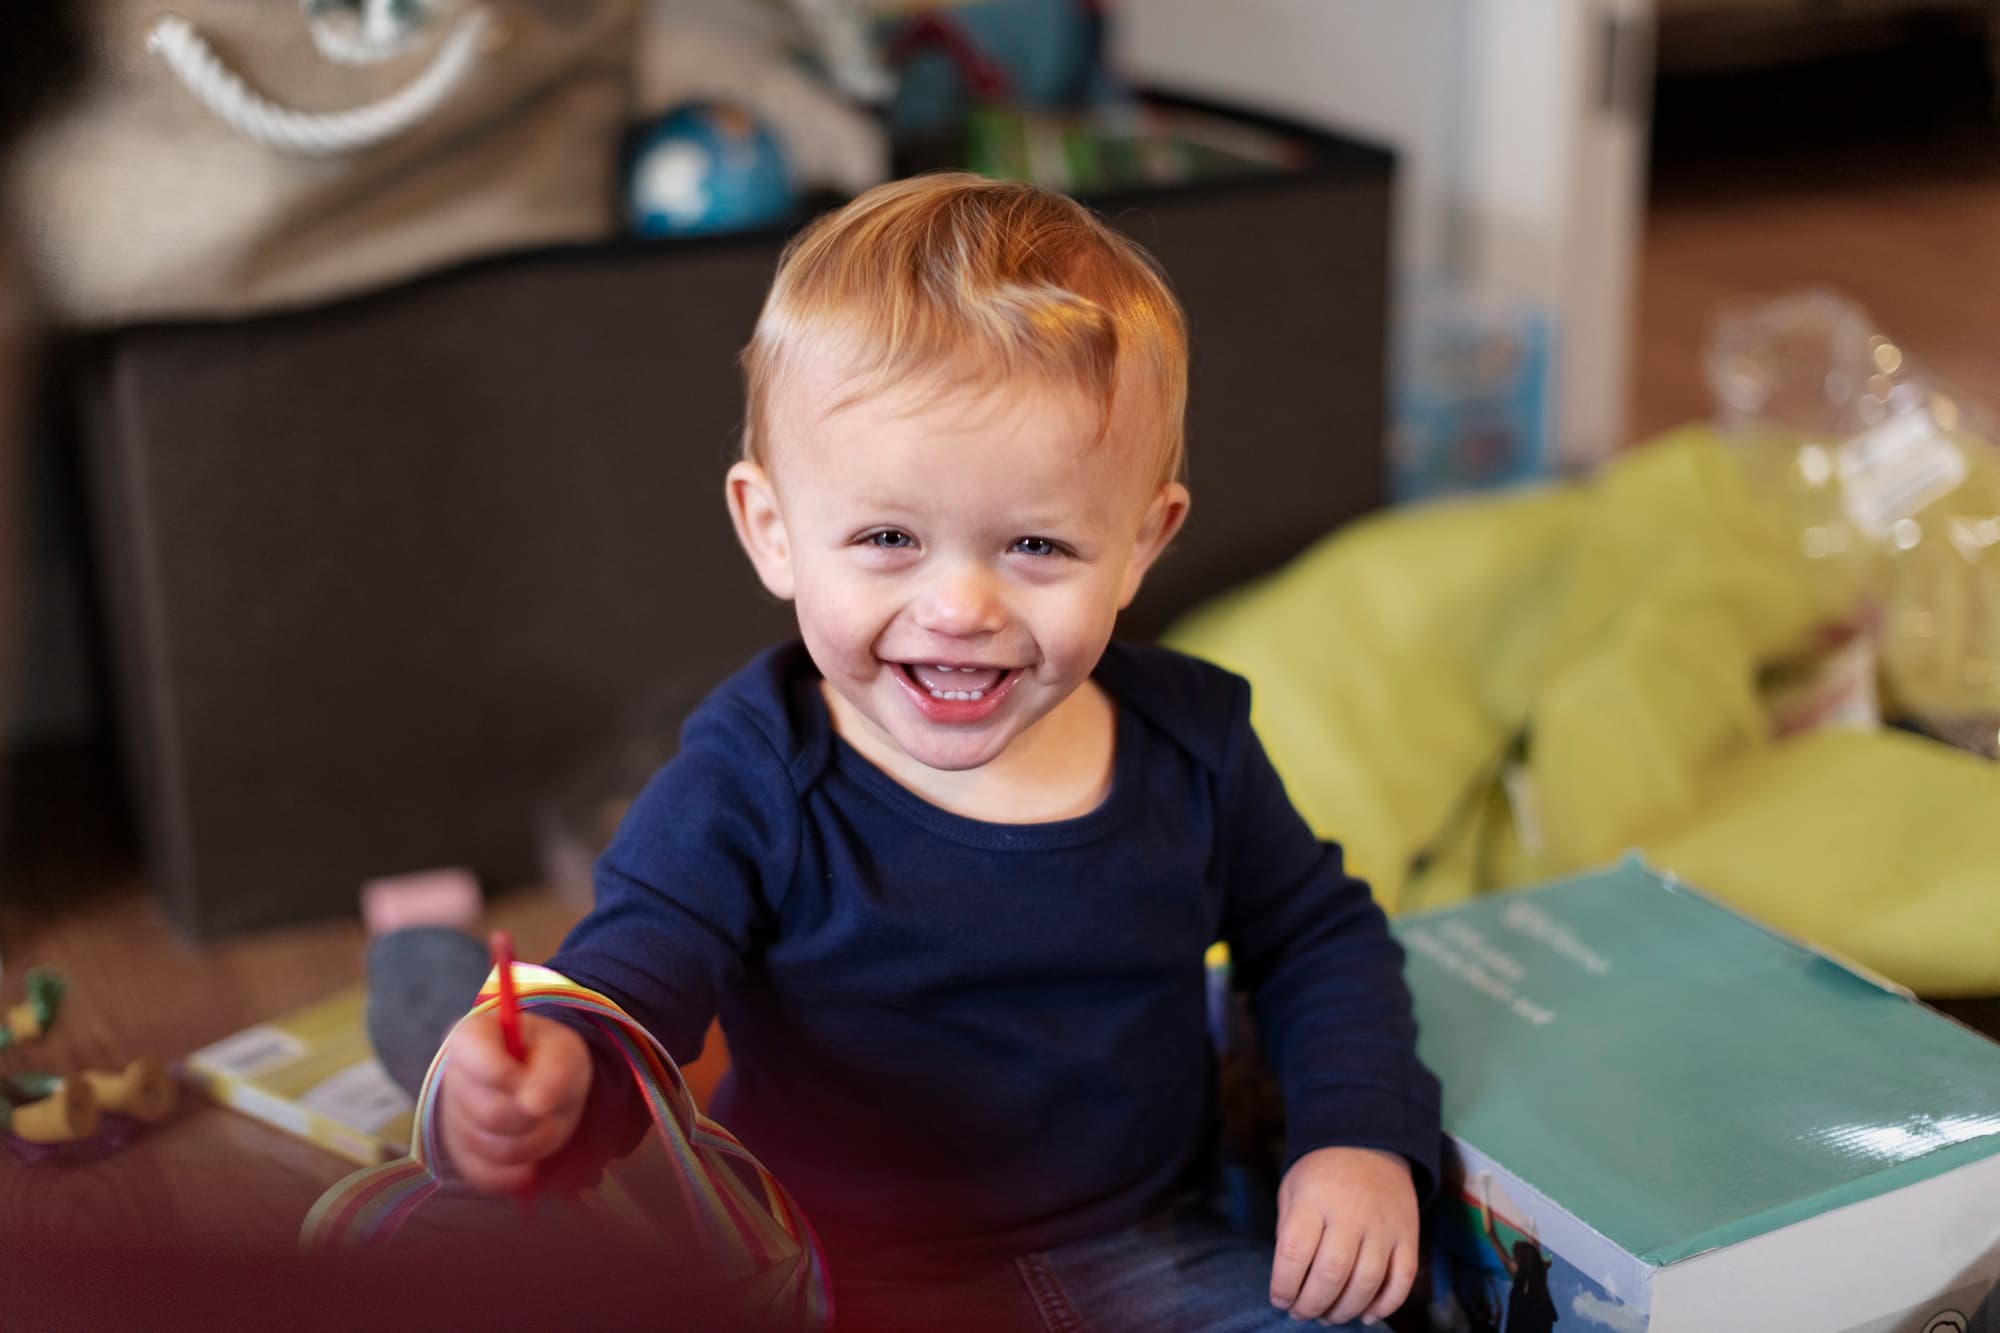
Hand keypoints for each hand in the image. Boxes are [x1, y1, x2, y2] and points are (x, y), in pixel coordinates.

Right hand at [438, 1010, 590, 1192]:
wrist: (546, 1086)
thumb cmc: (551, 1060)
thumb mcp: (563, 1052)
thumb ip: (554, 1071)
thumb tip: (534, 1105)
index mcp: (473, 1037)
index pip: (472, 1056)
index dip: (505, 1074)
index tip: (529, 1079)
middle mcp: (454, 1077)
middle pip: (488, 1112)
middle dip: (531, 1116)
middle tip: (550, 1107)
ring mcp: (453, 1119)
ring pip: (490, 1147)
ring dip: (532, 1143)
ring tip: (546, 1124)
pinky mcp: (461, 1153)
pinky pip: (482, 1175)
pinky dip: (514, 1173)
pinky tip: (532, 1162)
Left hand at [1269, 1146, 1418, 1325]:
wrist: (1370, 1143)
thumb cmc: (1322, 1175)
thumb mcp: (1293, 1190)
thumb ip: (1289, 1233)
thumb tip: (1290, 1284)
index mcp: (1314, 1199)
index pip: (1293, 1253)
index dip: (1283, 1286)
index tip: (1279, 1299)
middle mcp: (1351, 1213)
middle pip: (1331, 1273)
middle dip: (1311, 1304)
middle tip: (1301, 1313)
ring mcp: (1383, 1225)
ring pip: (1367, 1283)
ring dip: (1344, 1310)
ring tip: (1327, 1316)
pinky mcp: (1408, 1235)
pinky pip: (1402, 1280)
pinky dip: (1385, 1305)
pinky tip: (1365, 1314)